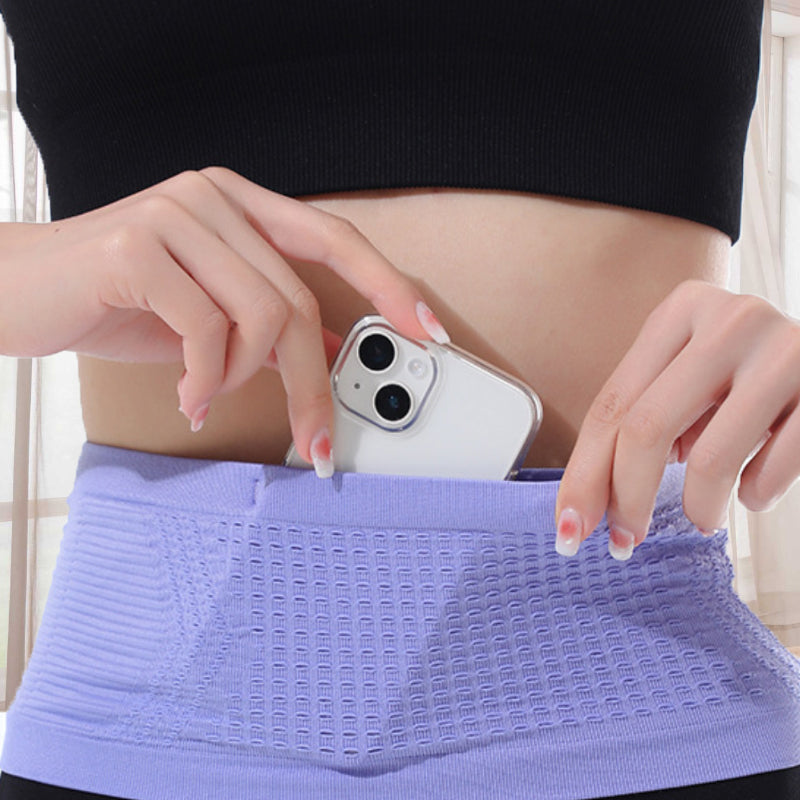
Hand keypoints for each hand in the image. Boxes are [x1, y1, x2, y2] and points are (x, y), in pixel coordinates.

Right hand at [0, 167, 449, 474]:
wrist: (16, 290)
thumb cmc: (116, 302)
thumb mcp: (208, 315)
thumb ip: (267, 324)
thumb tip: (332, 352)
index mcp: (239, 204)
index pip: (335, 240)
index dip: (388, 286)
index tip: (428, 332)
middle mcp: (213, 197)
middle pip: (299, 300)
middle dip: (313, 383)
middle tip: (317, 439)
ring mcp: (175, 215)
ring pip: (262, 315)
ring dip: (245, 379)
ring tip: (207, 396)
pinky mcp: (137, 248)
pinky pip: (207, 331)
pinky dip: (206, 379)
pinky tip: (185, 394)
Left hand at [554, 279, 799, 560]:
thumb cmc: (753, 369)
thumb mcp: (693, 374)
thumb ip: (647, 416)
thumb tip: (596, 498)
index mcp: (681, 310)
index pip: (612, 406)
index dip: (584, 474)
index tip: (571, 526)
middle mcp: (729, 320)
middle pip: (645, 429)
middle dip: (626, 498)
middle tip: (624, 541)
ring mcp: (783, 350)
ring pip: (709, 459)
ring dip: (697, 507)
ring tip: (703, 519)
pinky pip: (771, 470)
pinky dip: (753, 496)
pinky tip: (751, 494)